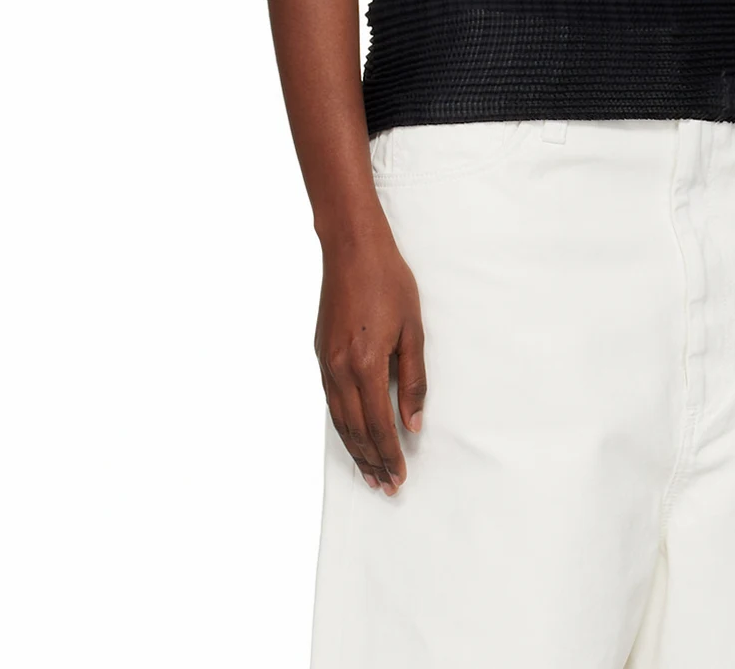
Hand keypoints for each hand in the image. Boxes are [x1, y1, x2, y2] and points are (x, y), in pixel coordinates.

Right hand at [314, 223, 427, 496]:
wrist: (351, 248)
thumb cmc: (388, 281)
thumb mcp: (413, 329)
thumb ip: (414, 379)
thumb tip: (414, 423)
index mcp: (367, 365)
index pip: (379, 425)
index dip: (390, 455)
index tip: (399, 477)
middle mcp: (341, 370)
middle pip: (356, 430)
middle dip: (372, 461)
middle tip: (386, 486)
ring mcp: (326, 363)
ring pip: (339, 420)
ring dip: (355, 450)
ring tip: (369, 472)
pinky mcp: (321, 354)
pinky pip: (331, 402)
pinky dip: (342, 426)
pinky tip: (351, 436)